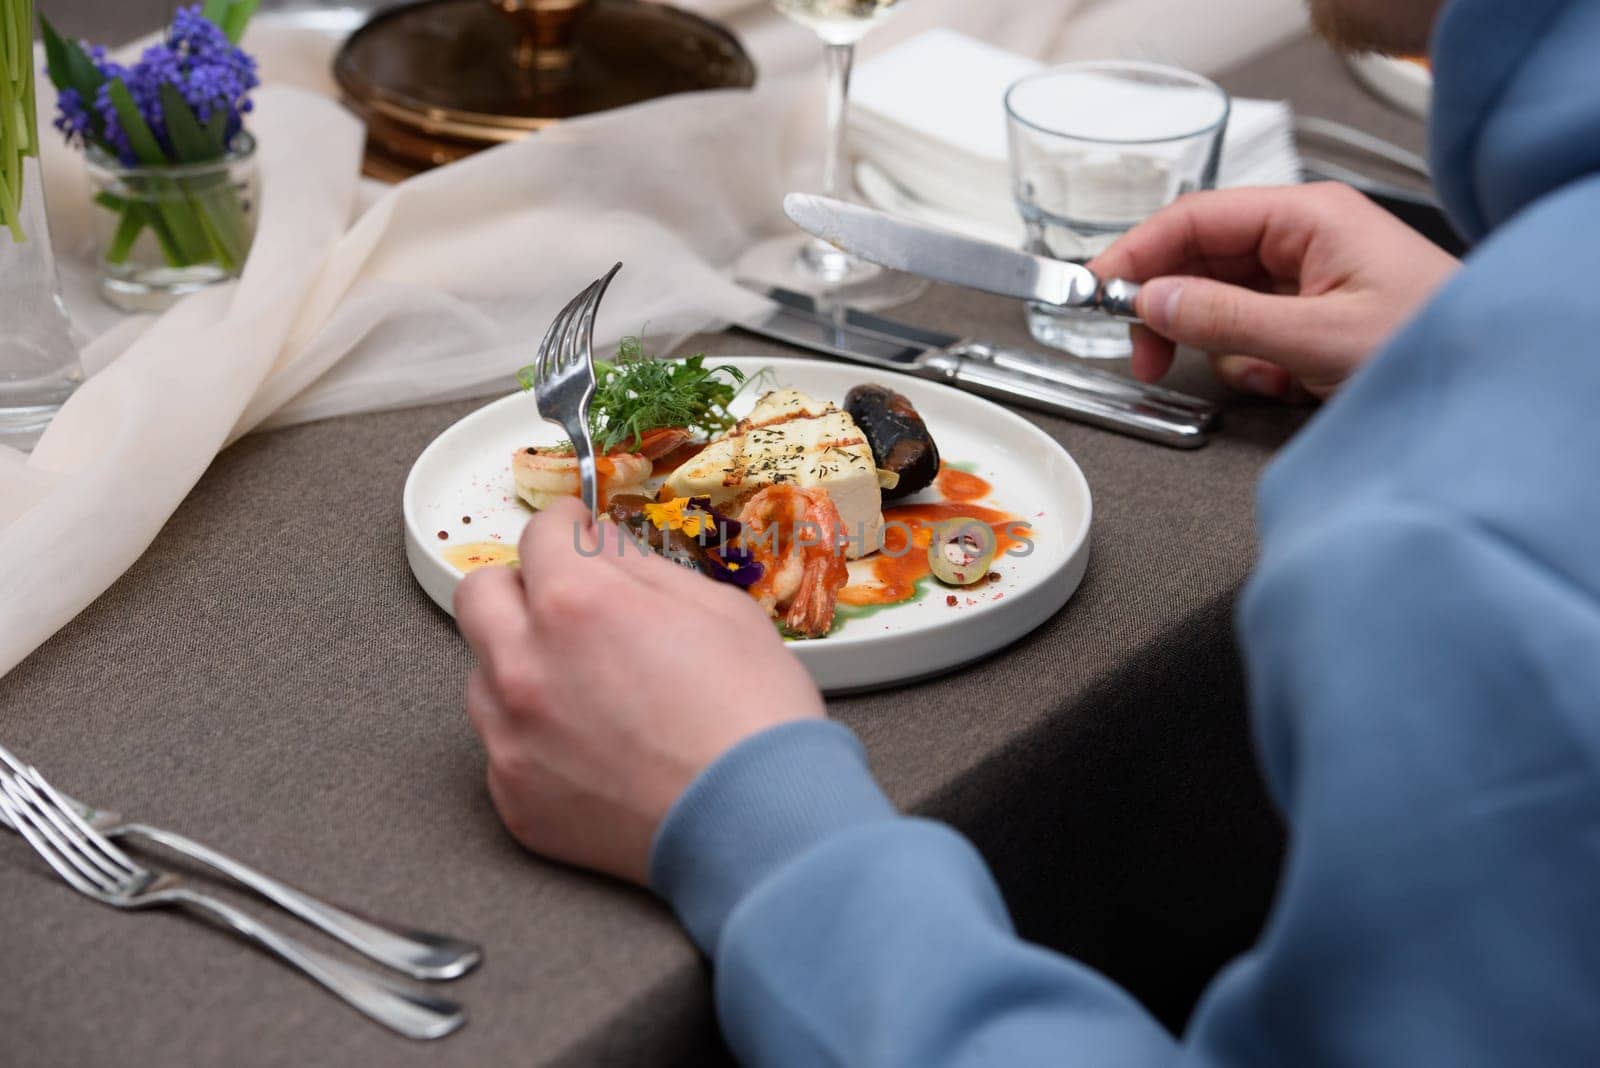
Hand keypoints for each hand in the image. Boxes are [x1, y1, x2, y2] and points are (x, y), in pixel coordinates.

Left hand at [453, 497, 825, 884]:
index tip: (576, 532)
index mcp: (575, 603)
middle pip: (482, 595)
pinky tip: (593, 746)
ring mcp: (511, 738)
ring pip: (484, 673)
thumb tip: (604, 547)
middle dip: (522, 585)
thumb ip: (643, 569)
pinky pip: (503, 745)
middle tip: (566, 600)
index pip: (539, 534)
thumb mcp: (719, 609)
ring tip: (589, 687)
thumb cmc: (753, 719)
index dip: (566, 525)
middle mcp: (524, 665)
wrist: (760, 825)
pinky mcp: (514, 798)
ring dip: (523, 663)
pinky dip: (536, 735)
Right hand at [1088, 183, 1458, 399]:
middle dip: (1171, 313)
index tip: (1093, 290)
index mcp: (1306, 216)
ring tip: (1264, 378)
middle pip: (1198, 261)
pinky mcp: (1310, 316)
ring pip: (1218, 305)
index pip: (1194, 218)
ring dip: (1225, 349)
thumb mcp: (1316, 338)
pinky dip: (1254, 366)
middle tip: (1147, 357)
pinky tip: (1288, 384)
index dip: (1136, 252)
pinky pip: (1247, 334)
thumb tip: (1152, 302)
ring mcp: (1306, 277)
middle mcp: (1302, 238)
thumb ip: (1225, 319)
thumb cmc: (1431, 345)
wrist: (1489, 389)